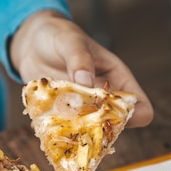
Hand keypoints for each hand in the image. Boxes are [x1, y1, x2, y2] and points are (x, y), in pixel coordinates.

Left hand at [10, 10, 152, 127]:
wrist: (31, 42)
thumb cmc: (59, 35)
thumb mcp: (71, 41)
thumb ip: (79, 59)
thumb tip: (85, 82)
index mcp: (117, 79)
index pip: (140, 106)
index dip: (132, 116)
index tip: (109, 112)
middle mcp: (102, 99)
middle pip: (114, 126)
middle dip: (100, 130)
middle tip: (78, 122)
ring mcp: (82, 110)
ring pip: (87, 134)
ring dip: (75, 134)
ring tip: (57, 123)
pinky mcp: (61, 116)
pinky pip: (62, 132)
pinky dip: (53, 132)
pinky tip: (41, 123)